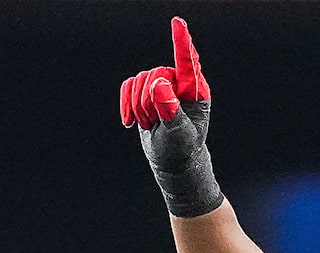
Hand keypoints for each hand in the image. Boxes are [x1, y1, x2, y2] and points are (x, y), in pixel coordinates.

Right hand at [119, 18, 221, 217]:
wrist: (172, 162)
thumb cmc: (181, 149)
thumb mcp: (179, 134)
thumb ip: (171, 110)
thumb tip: (159, 84)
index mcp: (194, 90)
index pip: (187, 62)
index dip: (181, 41)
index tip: (177, 23)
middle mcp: (179, 83)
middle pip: (154, 75)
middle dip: (149, 102)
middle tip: (155, 124)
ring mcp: (161, 86)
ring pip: (139, 81)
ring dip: (138, 107)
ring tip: (149, 124)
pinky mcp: (144, 92)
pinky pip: (127, 86)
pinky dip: (125, 104)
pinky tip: (130, 122)